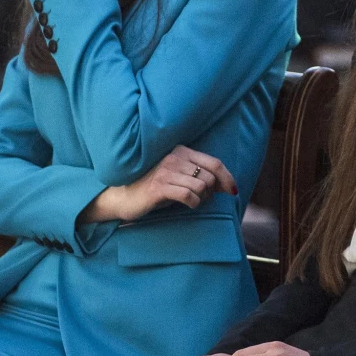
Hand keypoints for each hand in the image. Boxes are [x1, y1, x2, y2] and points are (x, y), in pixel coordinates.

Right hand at [80, 147, 237, 222]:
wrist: (122, 197)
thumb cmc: (154, 187)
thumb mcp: (178, 177)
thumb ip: (199, 175)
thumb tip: (227, 185)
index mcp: (181, 151)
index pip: (214, 162)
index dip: (228, 177)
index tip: (233, 190)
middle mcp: (174, 157)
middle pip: (210, 176)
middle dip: (212, 192)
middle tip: (203, 200)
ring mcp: (165, 171)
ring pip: (202, 186)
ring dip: (203, 199)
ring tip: (194, 202)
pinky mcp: (159, 186)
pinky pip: (188, 195)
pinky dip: (194, 203)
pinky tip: (188, 205)